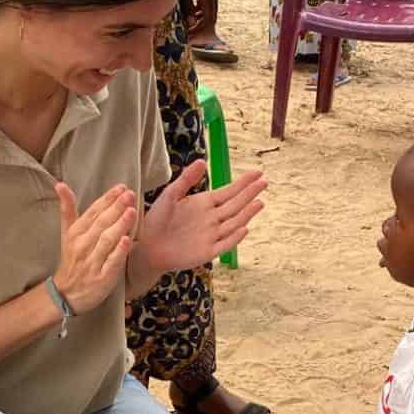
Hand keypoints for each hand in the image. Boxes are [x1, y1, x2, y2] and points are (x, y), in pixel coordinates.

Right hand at [52, 183, 136, 313]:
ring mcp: (92, 262)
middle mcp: (82, 245)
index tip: (121, 187)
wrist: (66, 293)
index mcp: (76, 233)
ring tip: (131, 211)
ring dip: (119, 225)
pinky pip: (111, 262)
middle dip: (116, 207)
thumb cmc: (72, 260)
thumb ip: (67, 209)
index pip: (93, 211)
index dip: (107, 199)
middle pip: (101, 223)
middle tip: (130, 194)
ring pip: (106, 240)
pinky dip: (119, 252)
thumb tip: (60, 184)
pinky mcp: (101, 278)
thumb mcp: (67, 233)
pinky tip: (127, 240)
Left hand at [137, 162, 265, 277]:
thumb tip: (202, 161)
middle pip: (236, 205)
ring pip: (234, 223)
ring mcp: (211, 235)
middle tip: (265, 181)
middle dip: (250, 193)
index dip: (243, 183)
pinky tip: (244, 228)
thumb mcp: (170, 195)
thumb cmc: (157, 220)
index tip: (258, 172)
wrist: (148, 246)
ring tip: (260, 202)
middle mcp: (212, 218)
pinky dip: (234, 237)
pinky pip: (224, 244)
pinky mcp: (207, 252)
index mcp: (204, 203)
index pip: (229, 191)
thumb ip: (186, 179)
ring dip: (247, 213)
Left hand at [180, 0, 218, 38]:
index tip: (188, 40)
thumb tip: (189, 24)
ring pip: (208, 13)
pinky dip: (197, 13)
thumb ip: (186, 6)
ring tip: (185, 29)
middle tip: (186, 38)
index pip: (209, 21)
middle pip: (210, 19)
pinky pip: (205, 5)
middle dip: (199, 30)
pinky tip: (186, 16)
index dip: (200, 33)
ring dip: (198, 22)